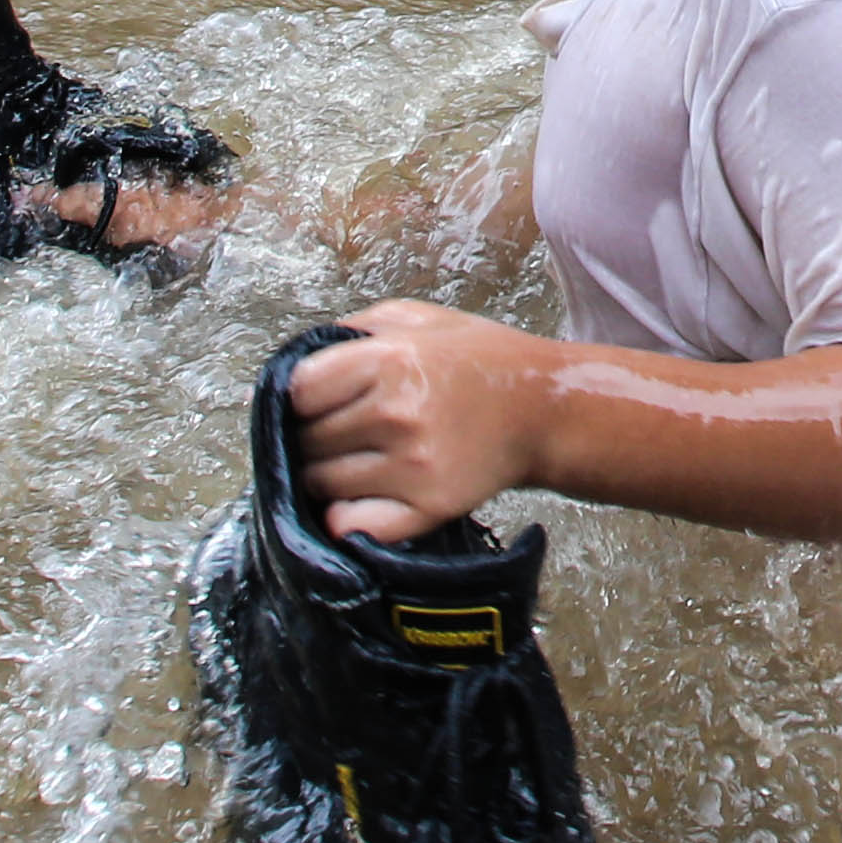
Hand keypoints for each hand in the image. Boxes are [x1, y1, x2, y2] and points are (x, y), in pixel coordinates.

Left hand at [286, 301, 563, 541]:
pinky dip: (345, 517)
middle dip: (317, 435)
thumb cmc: (481, 361)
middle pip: (308, 440)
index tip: (324, 397)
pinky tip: (361, 498)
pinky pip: (351, 524)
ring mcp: (411, 467)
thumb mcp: (419, 318)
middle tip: (347, 430)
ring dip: (328, 475)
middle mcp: (396, 415)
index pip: (297, 391)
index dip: (304, 395)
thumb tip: (295, 365)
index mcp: (390, 361)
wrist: (545, 411)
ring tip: (359, 460)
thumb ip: (354, 330)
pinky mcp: (426, 508)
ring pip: (322, 483)